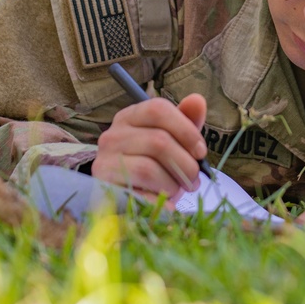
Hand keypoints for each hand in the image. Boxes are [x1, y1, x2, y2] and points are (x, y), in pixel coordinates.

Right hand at [92, 94, 207, 202]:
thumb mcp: (175, 142)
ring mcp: (104, 161)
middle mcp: (112, 135)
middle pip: (158, 141)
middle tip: (193, 179)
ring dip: (172, 184)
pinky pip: (138, 194)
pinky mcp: (103, 189)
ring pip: (148, 169)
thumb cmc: (157, 166)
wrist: (130, 200)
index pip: (158, 109)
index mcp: (130, 117)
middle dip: (185, 164)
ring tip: (177, 190)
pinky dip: (158, 201)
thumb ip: (187, 121)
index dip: (186, 130)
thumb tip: (197, 100)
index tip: (201, 152)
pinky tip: (164, 203)